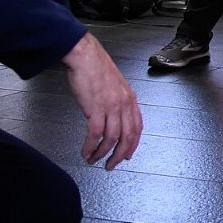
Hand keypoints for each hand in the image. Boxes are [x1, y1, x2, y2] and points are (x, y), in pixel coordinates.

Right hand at [61, 34, 141, 170]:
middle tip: (111, 166)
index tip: (126, 156)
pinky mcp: (96, 107)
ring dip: (102, 154)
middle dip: (119, 155)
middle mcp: (124, 104)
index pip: (137, 127)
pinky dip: (90, 146)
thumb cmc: (96, 69)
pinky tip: (85, 152)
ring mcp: (111, 106)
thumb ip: (117, 102)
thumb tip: (113, 118)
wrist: (86, 57)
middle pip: (128, 136)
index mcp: (130, 99)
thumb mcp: (115, 86)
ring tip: (93, 160)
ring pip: (112, 138)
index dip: (133, 144)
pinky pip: (95, 134)